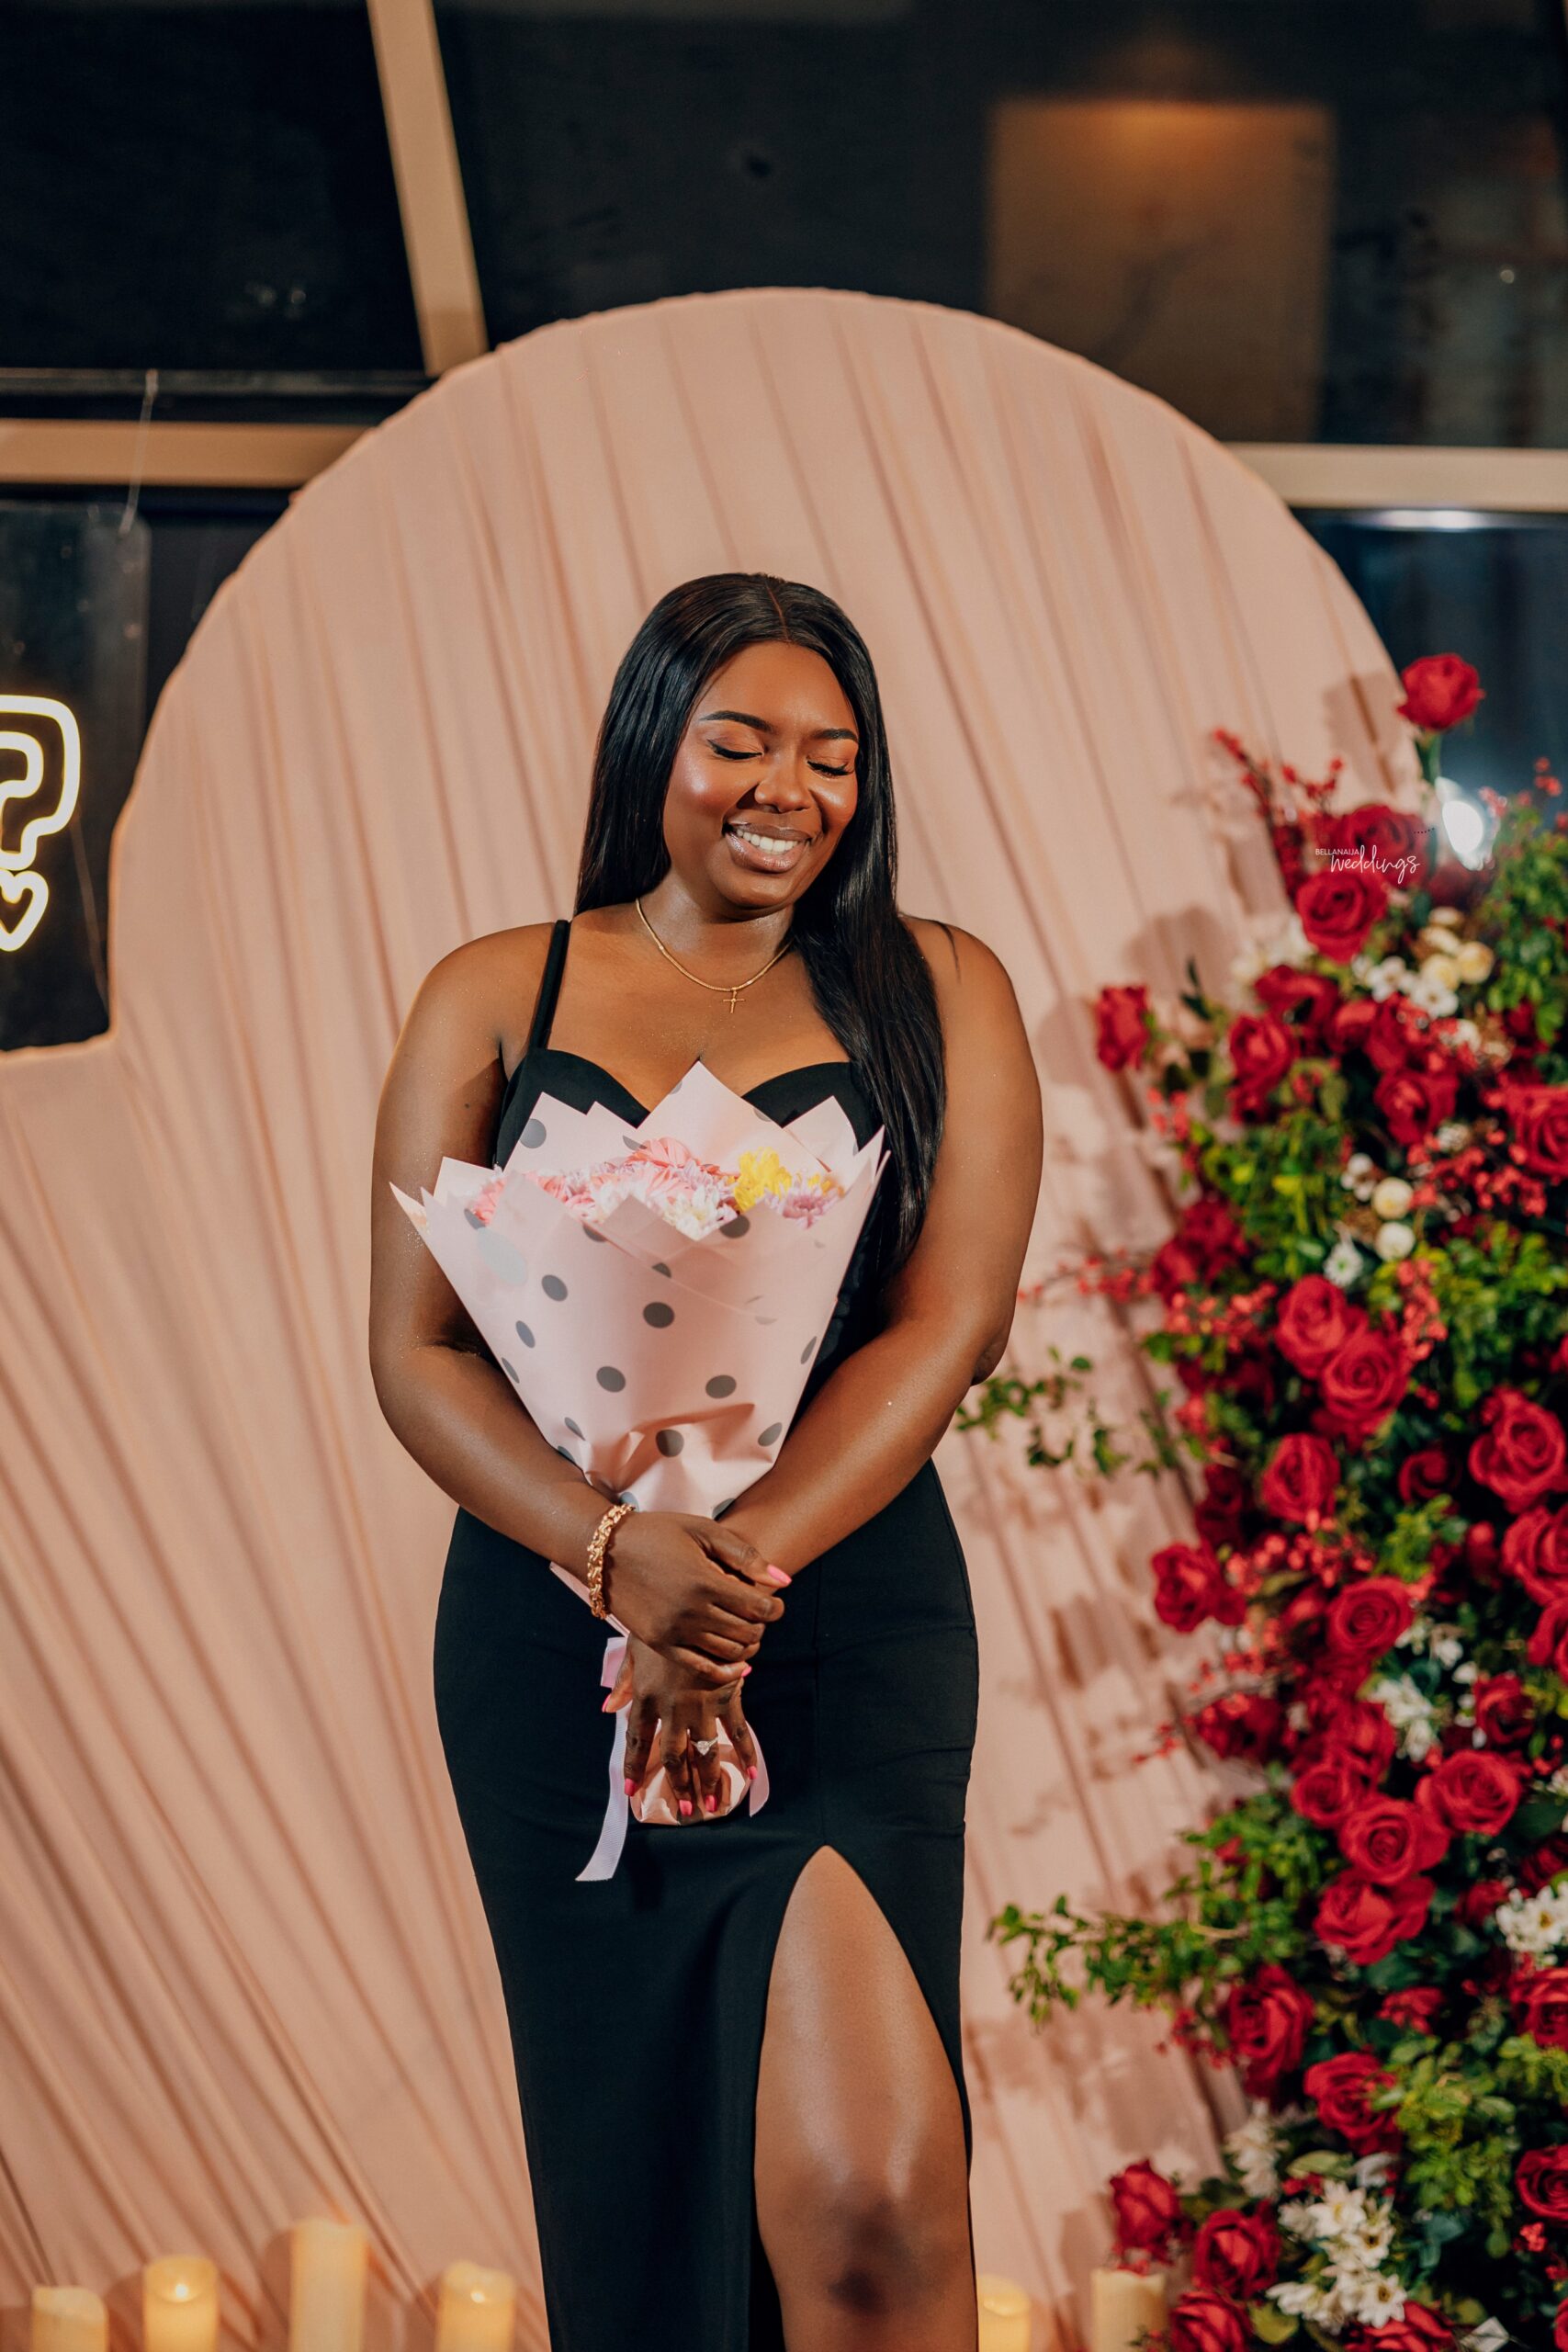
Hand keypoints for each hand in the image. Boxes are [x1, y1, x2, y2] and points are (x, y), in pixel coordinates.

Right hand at [598, 1509, 789, 1684]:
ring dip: (745, 1645)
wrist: (605, 1549)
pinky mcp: (659, 1643)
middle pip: (747, 1632)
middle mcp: (690, 1611)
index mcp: (705, 1581)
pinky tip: (736, 1663)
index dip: (775, 1607)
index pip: (759, 1608)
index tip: (775, 1601)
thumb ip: (745, 1555)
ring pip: (728, 1652)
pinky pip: (701, 1668)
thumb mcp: (703, 1530)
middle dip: (761, 1625)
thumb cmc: (658, 1533)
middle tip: (759, 1614)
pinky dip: (724, 1670)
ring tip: (743, 1628)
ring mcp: (673, 1631)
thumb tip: (783, 1581)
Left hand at [609, 1636, 760, 1817]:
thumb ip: (624, 1682)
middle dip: (679, 1785)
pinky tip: (749, 1774)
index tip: (631, 1791)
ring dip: (708, 1781)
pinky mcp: (728, 1697)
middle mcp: (673, 1707)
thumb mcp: (637, 1647)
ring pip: (705, 1751)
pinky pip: (737, 1731)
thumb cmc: (664, 1621)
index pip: (637, 1740)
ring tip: (711, 1805)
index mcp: (646, 1697)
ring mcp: (703, 1705)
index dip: (634, 1766)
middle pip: (674, 1756)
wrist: (702, 1605)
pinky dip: (745, 1753)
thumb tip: (606, 1708)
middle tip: (685, 1811)